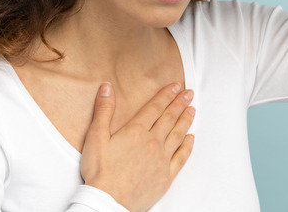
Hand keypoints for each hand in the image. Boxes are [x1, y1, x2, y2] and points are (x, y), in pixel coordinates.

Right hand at [80, 82, 195, 211]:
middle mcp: (152, 143)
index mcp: (136, 132)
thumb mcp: (95, 137)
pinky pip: (181, 158)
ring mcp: (161, 159)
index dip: (166, 95)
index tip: (175, 86)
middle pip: (169, 118)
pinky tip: (191, 139)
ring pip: (177, 135)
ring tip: (192, 110)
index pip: (155, 108)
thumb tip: (107, 88)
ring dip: (186, 121)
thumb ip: (104, 111)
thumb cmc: (100, 172)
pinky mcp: (165, 176)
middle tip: (189, 93)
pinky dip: (187, 147)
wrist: (108, 202)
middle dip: (180, 103)